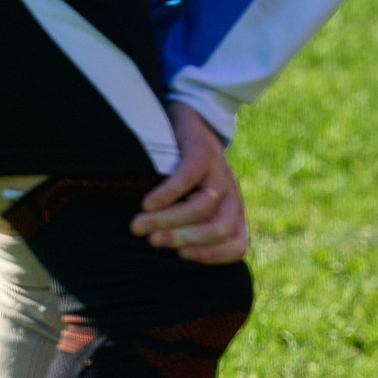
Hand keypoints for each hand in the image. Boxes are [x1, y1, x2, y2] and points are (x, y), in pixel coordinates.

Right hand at [130, 103, 248, 263]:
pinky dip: (167, 194)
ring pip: (201, 207)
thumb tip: (158, 249)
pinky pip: (188, 177)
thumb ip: (186, 226)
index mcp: (233, 212)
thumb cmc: (185, 174)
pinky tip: (147, 203)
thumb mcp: (191, 202)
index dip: (213, 256)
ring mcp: (220, 172)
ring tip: (139, 225)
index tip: (181, 256)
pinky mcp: (203, 152)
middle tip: (152, 241)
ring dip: (168, 220)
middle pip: (218, 229)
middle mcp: (232, 195)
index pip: (238, 245)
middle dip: (184, 238)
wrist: (192, 121)